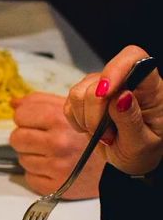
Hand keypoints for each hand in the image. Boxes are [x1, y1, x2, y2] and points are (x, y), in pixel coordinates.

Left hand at [10, 92, 105, 199]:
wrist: (113, 166)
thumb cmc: (92, 135)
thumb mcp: (72, 109)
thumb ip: (41, 102)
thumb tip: (14, 102)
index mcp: (60, 120)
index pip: (21, 115)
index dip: (25, 117)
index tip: (33, 120)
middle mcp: (58, 144)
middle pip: (16, 138)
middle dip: (25, 137)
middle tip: (41, 138)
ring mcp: (56, 166)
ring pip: (21, 158)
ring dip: (32, 155)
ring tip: (51, 152)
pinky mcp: (54, 186)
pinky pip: (29, 177)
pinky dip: (37, 172)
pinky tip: (52, 167)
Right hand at [64, 45, 162, 175]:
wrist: (133, 160)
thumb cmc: (143, 150)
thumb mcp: (142, 144)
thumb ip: (131, 121)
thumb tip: (120, 97)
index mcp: (149, 87)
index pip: (133, 58)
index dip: (115, 69)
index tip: (104, 94)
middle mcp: (125, 81)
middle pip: (97, 80)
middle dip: (94, 112)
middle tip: (106, 134)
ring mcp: (103, 89)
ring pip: (78, 91)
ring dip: (84, 118)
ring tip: (100, 133)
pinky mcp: (86, 99)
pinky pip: (69, 104)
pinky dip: (75, 120)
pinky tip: (89, 129)